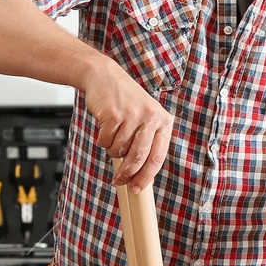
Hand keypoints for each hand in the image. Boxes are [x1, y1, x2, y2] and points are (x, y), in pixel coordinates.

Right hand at [80, 57, 173, 193]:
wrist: (104, 76)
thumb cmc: (124, 101)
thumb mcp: (144, 118)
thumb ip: (147, 143)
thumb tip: (142, 177)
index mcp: (163, 121)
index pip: (157, 157)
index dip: (146, 177)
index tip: (137, 189)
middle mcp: (151, 117)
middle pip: (139, 157)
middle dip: (127, 173)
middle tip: (119, 181)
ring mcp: (133, 115)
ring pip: (119, 150)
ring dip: (112, 149)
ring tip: (112, 136)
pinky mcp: (114, 114)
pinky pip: (106, 141)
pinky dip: (102, 140)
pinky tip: (105, 127)